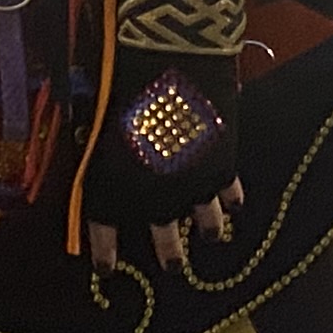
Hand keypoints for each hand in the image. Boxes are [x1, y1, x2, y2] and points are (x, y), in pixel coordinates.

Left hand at [76, 61, 243, 273]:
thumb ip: (103, 155)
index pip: (104, 234)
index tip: (106, 268)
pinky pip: (230, 195)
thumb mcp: (99, 127)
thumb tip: (101, 164)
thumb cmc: (120, 88)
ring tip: (210, 238)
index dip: (105, 252)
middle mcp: (154, 200)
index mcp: (114, 191)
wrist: (169, 65)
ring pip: (206, 226)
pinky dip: (231, 202)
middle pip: (164, 240)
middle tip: (173, 267)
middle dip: (168, 255)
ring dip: (207, 232)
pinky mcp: (223, 169)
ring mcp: (193, 188)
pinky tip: (233, 207)